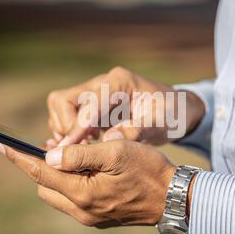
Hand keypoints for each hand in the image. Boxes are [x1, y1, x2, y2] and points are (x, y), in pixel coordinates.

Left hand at [0, 140, 176, 227]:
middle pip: (45, 185)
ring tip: (71, 155)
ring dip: (57, 174)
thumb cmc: (148, 170)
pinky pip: (72, 200)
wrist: (173, 198)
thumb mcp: (115, 152)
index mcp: (82, 193)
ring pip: (58, 194)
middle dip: (42, 165)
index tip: (1, 145)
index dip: (20, 157)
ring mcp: (90, 216)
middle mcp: (81, 210)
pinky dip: (70, 183)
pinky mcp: (98, 217)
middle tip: (52, 145)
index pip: (41, 171)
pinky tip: (84, 169)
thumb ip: (80, 154)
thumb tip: (49, 154)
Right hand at [46, 66, 204, 145]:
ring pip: (60, 106)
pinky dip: (69, 131)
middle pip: (63, 100)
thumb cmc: (170, 115)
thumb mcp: (162, 124)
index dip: (76, 129)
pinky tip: (87, 143)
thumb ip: (138, 130)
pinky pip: (67, 115)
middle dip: (66, 126)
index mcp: (119, 82)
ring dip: (65, 129)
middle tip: (81, 148)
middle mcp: (102, 83)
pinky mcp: (91, 104)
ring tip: (86, 146)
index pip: (89, 105)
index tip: (67, 151)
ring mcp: (94, 92)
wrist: (174, 109)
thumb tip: (110, 138)